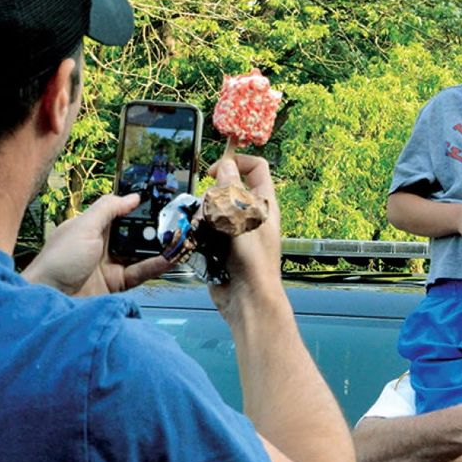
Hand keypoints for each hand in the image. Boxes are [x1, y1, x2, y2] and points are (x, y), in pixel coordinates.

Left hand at [21, 193, 170, 295]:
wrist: (51, 299)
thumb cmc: (59, 260)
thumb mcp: (83, 226)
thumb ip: (108, 209)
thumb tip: (132, 196)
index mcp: (91, 227)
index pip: (119, 214)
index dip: (138, 209)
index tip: (159, 203)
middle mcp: (102, 245)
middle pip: (133, 234)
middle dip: (153, 229)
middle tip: (174, 223)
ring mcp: (110, 265)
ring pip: (140, 254)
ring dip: (159, 248)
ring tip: (178, 239)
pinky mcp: (117, 285)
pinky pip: (140, 273)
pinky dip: (156, 266)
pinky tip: (170, 258)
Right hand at [204, 154, 282, 314]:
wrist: (247, 299)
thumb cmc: (254, 262)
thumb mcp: (243, 219)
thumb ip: (232, 191)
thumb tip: (227, 166)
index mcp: (264, 204)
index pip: (256, 168)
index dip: (238, 162)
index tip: (217, 171)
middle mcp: (249, 215)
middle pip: (226, 188)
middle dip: (212, 195)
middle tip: (210, 210)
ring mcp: (233, 231)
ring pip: (211, 209)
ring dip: (202, 216)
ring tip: (203, 231)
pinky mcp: (219, 246)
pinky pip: (204, 230)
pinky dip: (197, 232)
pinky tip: (197, 241)